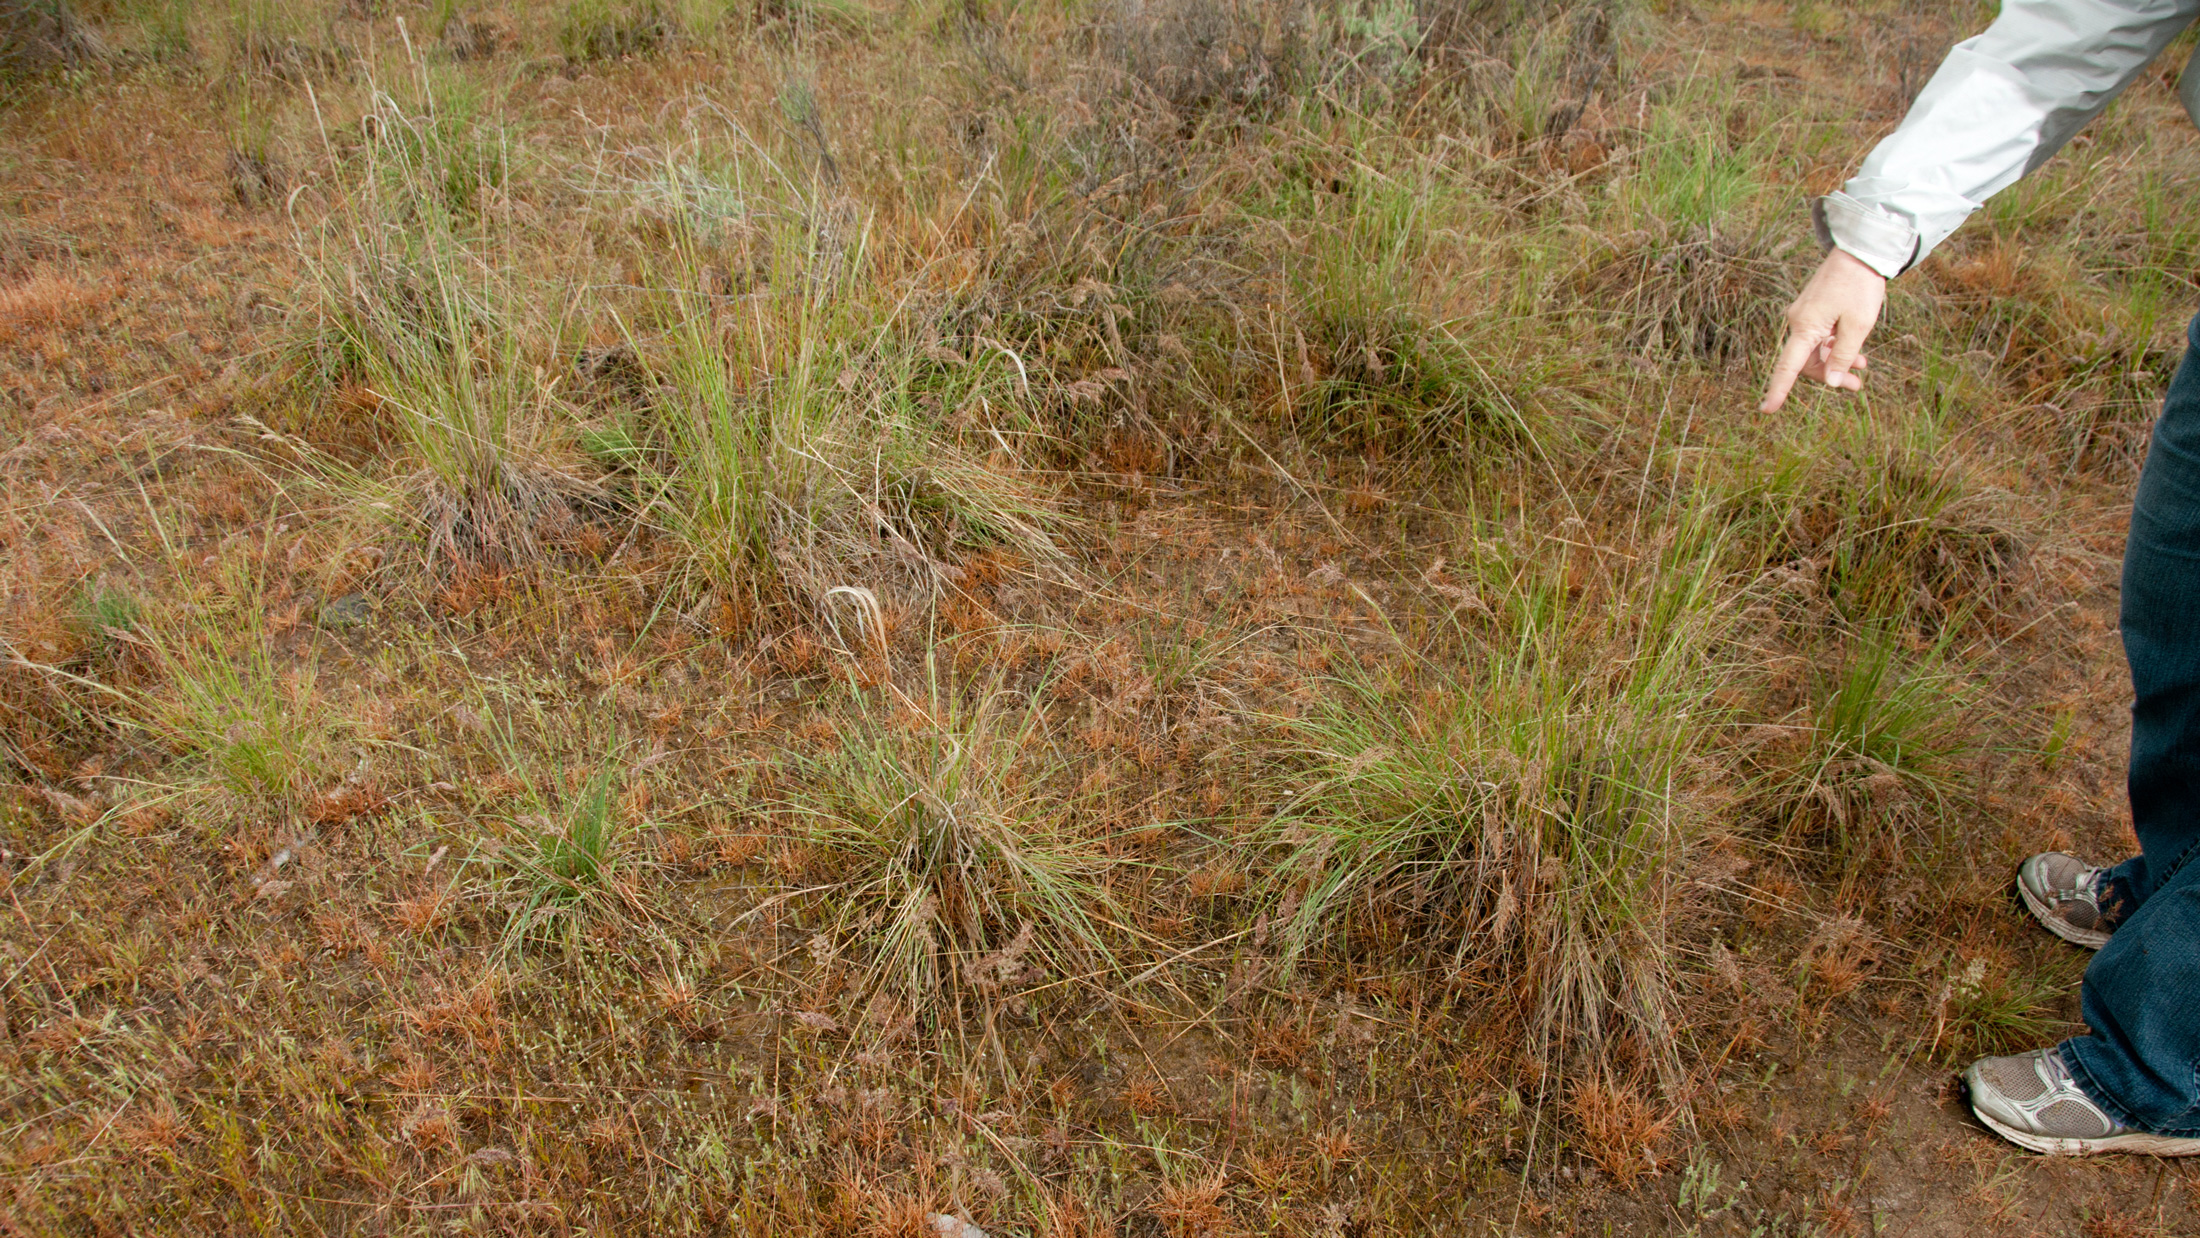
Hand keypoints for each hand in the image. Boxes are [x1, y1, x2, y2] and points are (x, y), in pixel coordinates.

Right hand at [1759, 248, 1886, 413]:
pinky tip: (1856, 350)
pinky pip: (1819, 337)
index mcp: (1805, 327)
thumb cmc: (1860, 287)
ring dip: (1836, 361)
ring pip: (1814, 350)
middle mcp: (1799, 322)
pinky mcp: (1813, 309)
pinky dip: (1835, 346)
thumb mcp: (1858, 325)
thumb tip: (1833, 382)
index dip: (1779, 389)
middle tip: (1858, 385)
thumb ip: (1844, 355)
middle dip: (1830, 375)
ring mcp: (1805, 315)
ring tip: (1863, 366)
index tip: (1767, 410)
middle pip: (1805, 362)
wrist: (1860, 252)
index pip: (1788, 366)